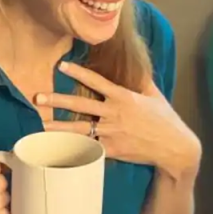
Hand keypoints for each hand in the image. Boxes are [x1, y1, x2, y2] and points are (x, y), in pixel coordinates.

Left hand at [36, 61, 201, 180]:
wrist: (174, 147)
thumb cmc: (165, 119)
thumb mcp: (155, 95)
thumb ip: (142, 80)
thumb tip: (136, 63)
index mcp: (124, 98)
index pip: (97, 82)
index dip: (78, 73)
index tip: (62, 66)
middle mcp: (115, 114)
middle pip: (81, 105)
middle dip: (58, 101)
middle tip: (38, 97)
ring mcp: (112, 133)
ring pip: (79, 129)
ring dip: (58, 128)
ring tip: (40, 125)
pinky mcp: (112, 150)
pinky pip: (89, 149)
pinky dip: (73, 149)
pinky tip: (57, 149)